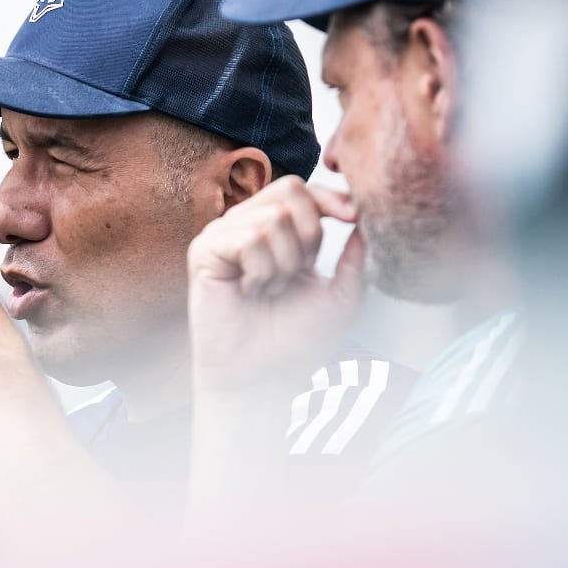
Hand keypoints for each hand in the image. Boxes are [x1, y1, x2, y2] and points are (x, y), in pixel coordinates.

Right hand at [187, 176, 365, 392]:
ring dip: (284, 263)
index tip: (352, 218)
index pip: (304, 189)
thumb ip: (355, 256)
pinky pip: (247, 239)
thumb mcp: (343, 296)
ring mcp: (224, 236)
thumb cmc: (296, 341)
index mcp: (279, 231)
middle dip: (310, 235)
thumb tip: (363, 218)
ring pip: (271, 218)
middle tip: (299, 274)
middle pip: (289, 189)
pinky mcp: (204, 251)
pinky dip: (261, 270)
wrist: (262, 378)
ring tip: (271, 290)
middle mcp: (248, 226)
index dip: (330, 197)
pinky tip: (251, 291)